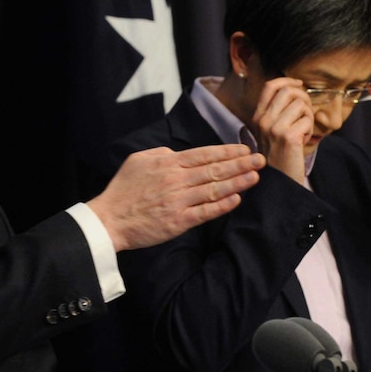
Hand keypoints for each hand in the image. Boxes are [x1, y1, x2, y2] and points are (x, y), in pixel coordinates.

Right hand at [88, 144, 265, 251]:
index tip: (245, 150)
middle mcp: (176, 179)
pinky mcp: (178, 221)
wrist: (110, 219)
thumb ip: (161, 154)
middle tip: (260, 160)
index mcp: (167, 162)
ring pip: (214, 189)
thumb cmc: (123, 189)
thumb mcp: (138, 160)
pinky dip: (223, 205)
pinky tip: (237, 198)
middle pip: (214, 170)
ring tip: (255, 177)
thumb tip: (178, 153)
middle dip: (240, 164)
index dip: (227, 152)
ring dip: (237, 182)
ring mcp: (179, 201)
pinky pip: (206, 212)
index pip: (204, 154)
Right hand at [251, 77, 313, 183]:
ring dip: (308, 116)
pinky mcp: (288, 136)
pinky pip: (308, 120)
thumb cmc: (281, 156)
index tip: (299, 84)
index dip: (288, 80)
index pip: (270, 86)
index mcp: (257, 117)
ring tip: (302, 131)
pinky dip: (310, 129)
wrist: (280, 181)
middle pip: (288, 90)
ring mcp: (274, 128)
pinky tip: (303, 141)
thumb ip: (278, 112)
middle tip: (305, 114)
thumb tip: (296, 89)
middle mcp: (263, 120)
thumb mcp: (272, 131)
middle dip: (304, 98)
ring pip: (301, 104)